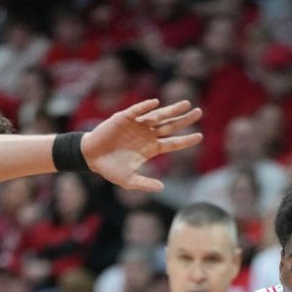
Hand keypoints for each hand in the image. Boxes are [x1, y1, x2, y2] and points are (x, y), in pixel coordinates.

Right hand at [82, 99, 201, 191]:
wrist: (91, 158)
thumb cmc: (111, 169)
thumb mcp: (129, 180)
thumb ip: (145, 183)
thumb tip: (161, 188)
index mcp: (152, 148)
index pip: (173, 143)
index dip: (186, 140)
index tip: (200, 136)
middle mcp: (148, 135)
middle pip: (170, 126)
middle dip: (185, 119)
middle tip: (200, 112)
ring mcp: (137, 125)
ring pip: (158, 116)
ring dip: (171, 110)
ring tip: (185, 104)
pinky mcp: (123, 118)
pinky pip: (137, 111)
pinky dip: (145, 107)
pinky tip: (155, 104)